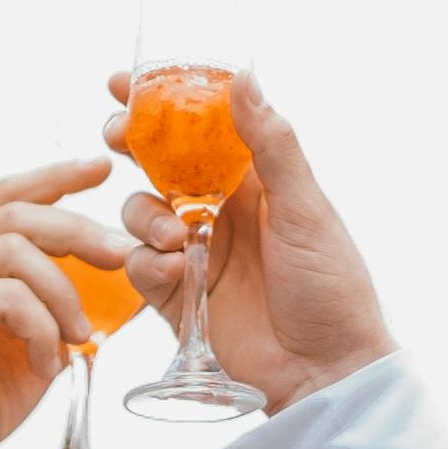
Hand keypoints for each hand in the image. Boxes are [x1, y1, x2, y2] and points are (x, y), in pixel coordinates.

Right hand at [0, 162, 120, 448]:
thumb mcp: (35, 333)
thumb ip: (55, 294)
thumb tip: (116, 266)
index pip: (8, 197)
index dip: (55, 177)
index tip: (102, 168)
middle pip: (17, 214)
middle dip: (78, 230)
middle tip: (122, 255)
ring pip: (14, 251)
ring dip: (63, 292)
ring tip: (80, 336)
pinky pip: (8, 298)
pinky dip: (41, 329)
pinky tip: (46, 364)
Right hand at [116, 71, 389, 413]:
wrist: (326, 372)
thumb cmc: (331, 287)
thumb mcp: (304, 209)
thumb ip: (271, 145)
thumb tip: (244, 76)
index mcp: (254, 183)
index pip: (201, 131)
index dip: (162, 105)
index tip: (123, 81)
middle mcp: (219, 212)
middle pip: (158, 166)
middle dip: (131, 147)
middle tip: (116, 136)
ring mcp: (194, 254)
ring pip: (140, 213)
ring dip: (144, 213)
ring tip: (173, 235)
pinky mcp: (175, 298)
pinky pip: (138, 267)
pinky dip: (145, 263)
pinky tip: (170, 270)